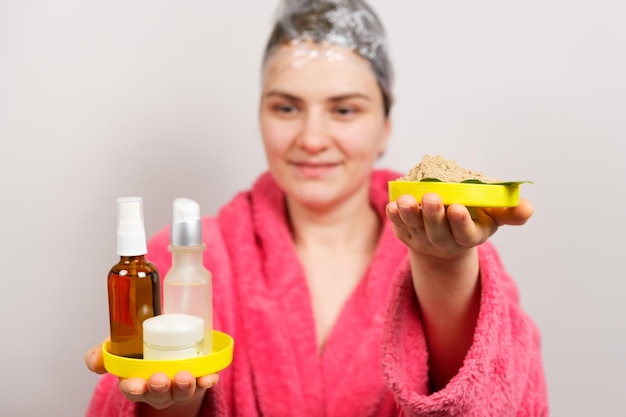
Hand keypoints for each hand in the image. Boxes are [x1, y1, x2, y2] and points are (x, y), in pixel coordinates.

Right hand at [84, 340, 218, 409]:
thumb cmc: (142, 348)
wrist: (170, 342)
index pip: (132, 389)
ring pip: (182, 392)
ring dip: (184, 386)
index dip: (134, 388)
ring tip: (185, 376)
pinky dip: (207, 380)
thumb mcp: (120, 345)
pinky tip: (209, 377)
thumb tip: (94, 360)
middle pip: (158, 395)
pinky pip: (205, 382)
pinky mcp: (199, 378)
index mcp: (136, 380)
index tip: (136, 383)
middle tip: (160, 379)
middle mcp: (158, 387)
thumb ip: (105, 351)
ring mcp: (180, 385)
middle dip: (159, 389)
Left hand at [385, 193, 533, 260]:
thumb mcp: (494, 218)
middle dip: (434, 215)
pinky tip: (393, 204)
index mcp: (469, 237)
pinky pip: (399, 226)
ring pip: (416, 229)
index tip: (458, 208)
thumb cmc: (474, 221)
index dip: (461, 222)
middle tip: (432, 197)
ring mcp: (423, 240)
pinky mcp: (406, 235)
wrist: (445, 241)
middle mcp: (444, 242)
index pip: (465, 234)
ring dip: (410, 215)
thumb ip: (510, 213)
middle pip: (438, 232)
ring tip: (405, 200)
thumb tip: (528, 208)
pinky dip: (395, 217)